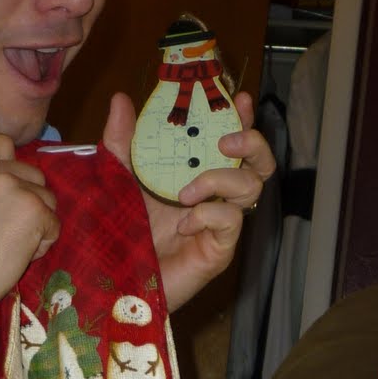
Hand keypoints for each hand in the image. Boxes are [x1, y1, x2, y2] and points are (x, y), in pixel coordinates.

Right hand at [0, 134, 59, 325]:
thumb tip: (17, 187)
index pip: (3, 144)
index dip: (12, 171)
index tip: (1, 198)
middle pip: (33, 175)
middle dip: (27, 201)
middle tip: (2, 232)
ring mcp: (12, 185)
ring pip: (47, 200)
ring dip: (36, 224)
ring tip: (8, 247)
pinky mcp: (33, 209)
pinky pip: (53, 226)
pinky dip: (41, 245)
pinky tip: (14, 257)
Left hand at [102, 91, 274, 311]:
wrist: (117, 279)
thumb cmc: (123, 230)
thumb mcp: (118, 179)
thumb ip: (121, 142)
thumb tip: (121, 100)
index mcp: (197, 174)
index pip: (232, 143)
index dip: (243, 119)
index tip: (242, 99)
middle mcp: (217, 197)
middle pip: (260, 164)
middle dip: (253, 144)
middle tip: (225, 142)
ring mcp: (222, 224)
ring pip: (251, 188)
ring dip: (219, 181)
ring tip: (184, 194)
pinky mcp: (219, 249)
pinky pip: (230, 221)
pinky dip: (206, 215)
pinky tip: (181, 225)